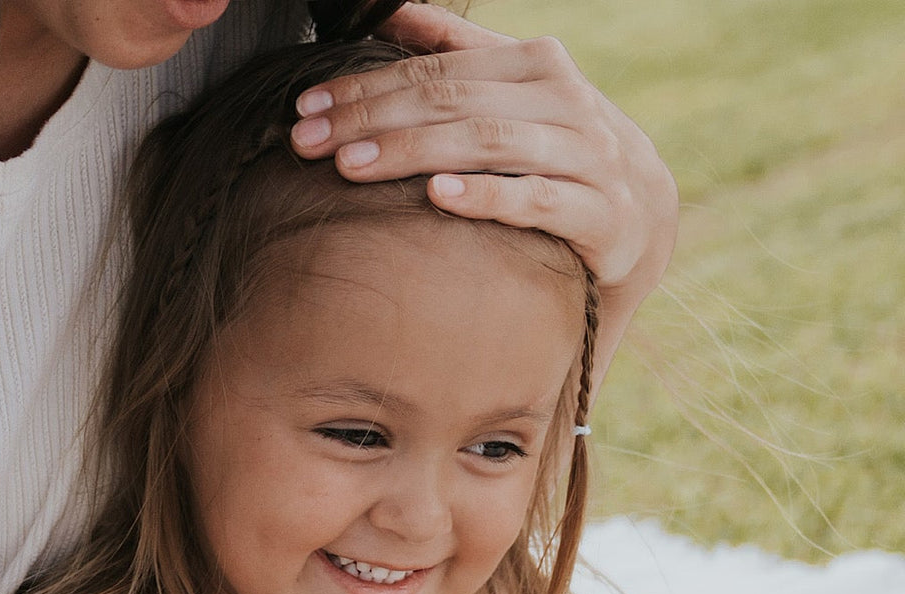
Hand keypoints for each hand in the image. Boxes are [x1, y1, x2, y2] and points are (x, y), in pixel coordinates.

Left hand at [291, 8, 677, 318]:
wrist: (642, 218)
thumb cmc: (560, 152)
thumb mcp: (515, 94)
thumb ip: (457, 52)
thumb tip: (389, 10)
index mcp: (532, 64)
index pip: (435, 68)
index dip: (366, 85)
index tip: (306, 106)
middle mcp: (561, 99)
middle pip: (451, 101)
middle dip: (372, 117)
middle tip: (307, 141)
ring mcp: (583, 155)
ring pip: (487, 143)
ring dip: (412, 151)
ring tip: (351, 165)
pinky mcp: (598, 213)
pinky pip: (535, 200)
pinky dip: (486, 197)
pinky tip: (438, 197)